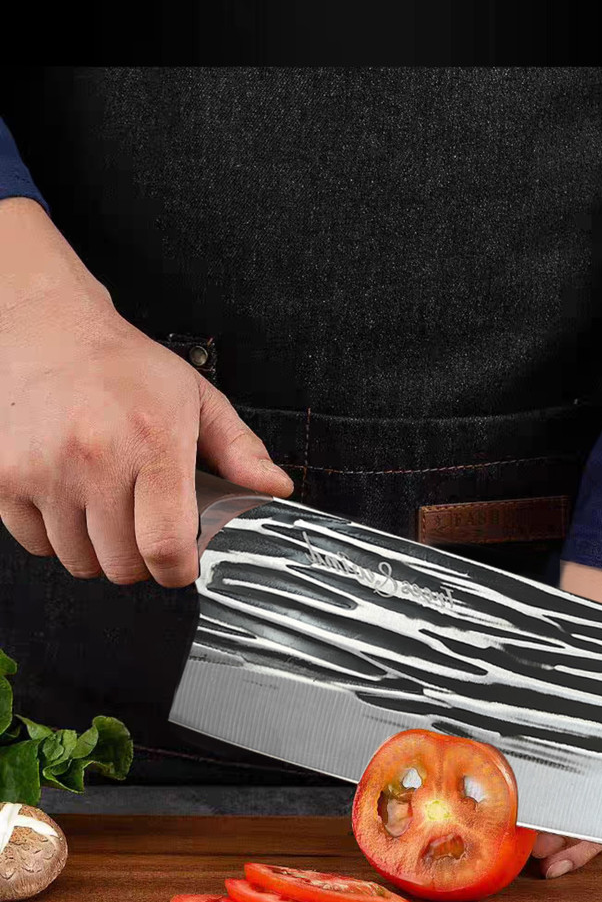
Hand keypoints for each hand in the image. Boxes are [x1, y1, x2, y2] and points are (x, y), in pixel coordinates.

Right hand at [0, 199, 292, 587]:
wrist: (49, 332)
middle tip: (143, 524)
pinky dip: (56, 536)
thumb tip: (274, 488)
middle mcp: (97, 458)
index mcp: (152, 440)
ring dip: (97, 548)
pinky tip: (71, 498)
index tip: (180, 561)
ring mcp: (47, 471)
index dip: (177, 569)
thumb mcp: (195, 397)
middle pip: (122, 565)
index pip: (166, 546)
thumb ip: (238, 449)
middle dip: (140, 558)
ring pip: (79, 561)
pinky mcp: (8, 479)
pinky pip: (37, 545)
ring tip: (106, 504)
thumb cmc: (123, 366)